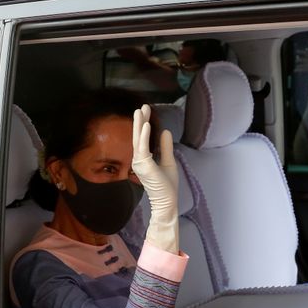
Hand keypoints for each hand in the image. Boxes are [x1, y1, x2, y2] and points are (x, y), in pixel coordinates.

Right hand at [132, 104, 179, 253]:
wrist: (167, 200)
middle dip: (140, 120)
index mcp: (143, 159)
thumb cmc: (167, 185)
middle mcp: (138, 160)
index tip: (146, 111)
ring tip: (140, 110)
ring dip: (139, 124)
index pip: (142, 139)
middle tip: (142, 106)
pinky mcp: (143, 165)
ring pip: (138, 139)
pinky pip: (143, 147)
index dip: (144, 124)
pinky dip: (144, 135)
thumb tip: (165, 131)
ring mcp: (139, 163)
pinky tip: (147, 124)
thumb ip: (165, 146)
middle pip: (138, 136)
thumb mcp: (168, 160)